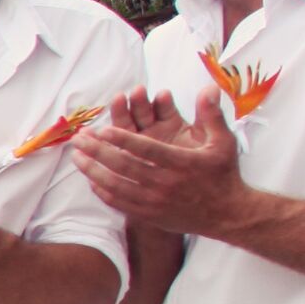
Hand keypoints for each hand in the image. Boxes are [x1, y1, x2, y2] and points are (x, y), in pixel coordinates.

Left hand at [75, 91, 249, 239]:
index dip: (123, 139)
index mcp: (182, 163)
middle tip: (79, 139)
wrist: (227, 215)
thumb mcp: (224, 142)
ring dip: (93, 171)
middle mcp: (165, 183)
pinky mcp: (149, 215)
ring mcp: (155, 202)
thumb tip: (209, 87)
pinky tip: (91, 180)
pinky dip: (103, 192)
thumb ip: (212, 115)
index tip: (102, 130)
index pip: (146, 149)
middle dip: (98, 152)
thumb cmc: (223, 174)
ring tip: (77, 158)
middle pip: (124, 166)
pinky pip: (120, 203)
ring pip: (116, 186)